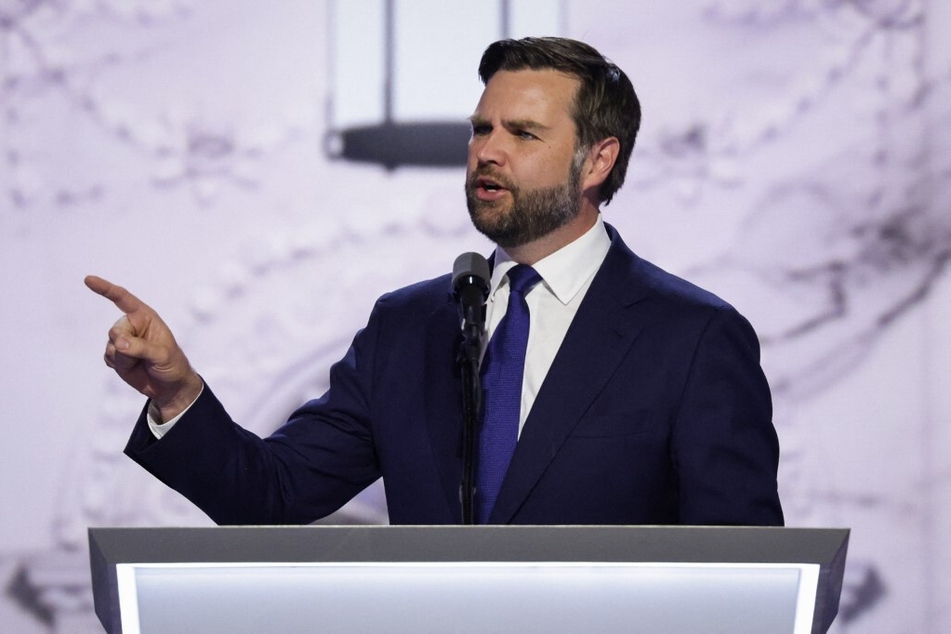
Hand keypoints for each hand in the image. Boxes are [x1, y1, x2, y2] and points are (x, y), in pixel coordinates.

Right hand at [85, 275, 202, 421]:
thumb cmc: (172, 364)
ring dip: (124, 359)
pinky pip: (107, 358)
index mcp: (145, 317)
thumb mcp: (163, 355)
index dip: (106, 289)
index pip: (123, 299)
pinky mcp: (115, 355)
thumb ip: (141, 347)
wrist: (169, 386)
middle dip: (125, 345)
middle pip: (115, 330)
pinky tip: (132, 368)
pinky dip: (119, 366)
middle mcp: (131, 325)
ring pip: (110, 347)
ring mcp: (121, 340)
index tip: (89, 280)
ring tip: (142, 363)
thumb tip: (118, 342)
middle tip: (144, 356)